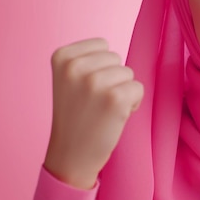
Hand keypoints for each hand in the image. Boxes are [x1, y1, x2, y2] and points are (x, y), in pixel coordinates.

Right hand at [44, 38, 143, 188]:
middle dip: (112, 79)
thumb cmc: (75, 116)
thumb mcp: (68, 78)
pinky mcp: (114, 98)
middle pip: (116, 58)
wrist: (71, 155)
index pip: (102, 45)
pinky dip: (133, 103)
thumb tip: (115, 52)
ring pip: (128, 73)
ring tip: (103, 110)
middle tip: (95, 103)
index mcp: (61, 57)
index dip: (101, 67)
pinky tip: (115, 117)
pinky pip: (138, 88)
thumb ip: (86, 59)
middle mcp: (75, 67)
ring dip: (122, 91)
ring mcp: (94, 82)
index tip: (85, 89)